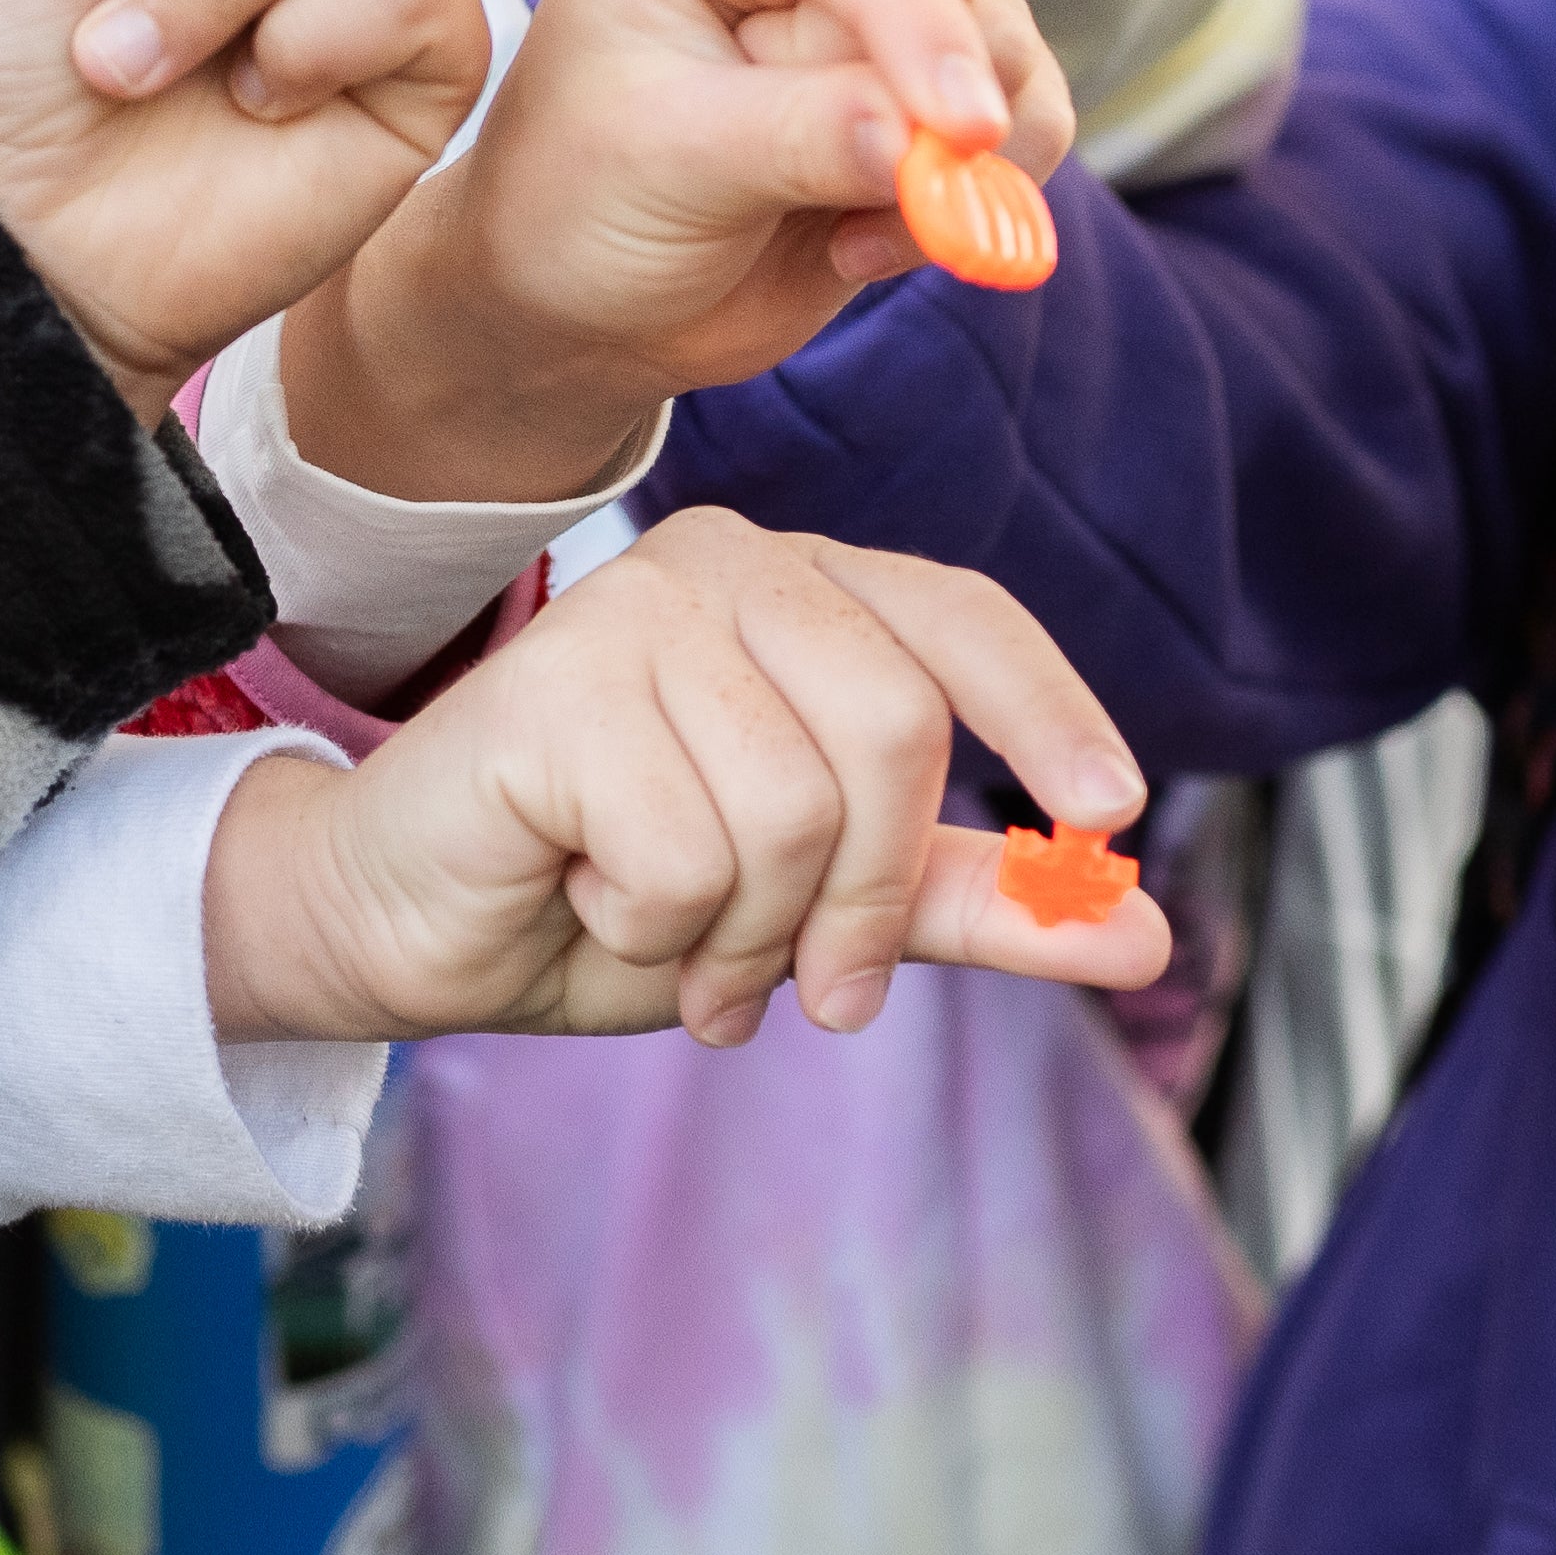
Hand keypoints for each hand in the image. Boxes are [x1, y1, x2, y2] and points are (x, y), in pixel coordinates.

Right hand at [196, 509, 1159, 1043]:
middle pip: (892, 734)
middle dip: (863, 900)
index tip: (1114, 815)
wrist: (411, 926)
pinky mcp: (552, 687)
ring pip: (789, 813)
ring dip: (741, 934)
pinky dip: (652, 927)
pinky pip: (684, 854)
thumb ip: (973, 903)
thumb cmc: (616, 893)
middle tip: (811, 988)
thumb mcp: (826, 907)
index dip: (1051, 711)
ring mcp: (632, 610)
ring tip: (672, 939)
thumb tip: (1144, 931)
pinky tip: (586, 898)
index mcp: (804, 588)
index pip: (964, 619)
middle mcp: (724, 566)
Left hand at [289, 0, 1064, 503]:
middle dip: (923, 100)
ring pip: (1003, 42)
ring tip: (835, 229)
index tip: (963, 135)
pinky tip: (862, 237)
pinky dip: (981, 191)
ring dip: (952, 163)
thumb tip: (931, 139)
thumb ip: (799, 138)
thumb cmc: (582, 196)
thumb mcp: (667, 164)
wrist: (585, 284)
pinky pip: (1031, 110)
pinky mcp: (943, 57)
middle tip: (827, 199)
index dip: (916, 23)